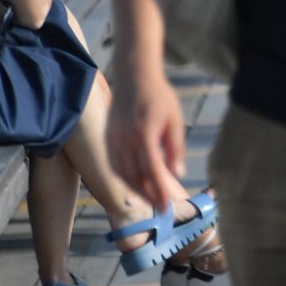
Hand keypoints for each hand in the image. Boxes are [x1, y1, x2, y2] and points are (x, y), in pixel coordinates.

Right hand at [107, 70, 185, 209]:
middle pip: (135, 176)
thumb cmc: (160, 97)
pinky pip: (113, 164)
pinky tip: (135, 184)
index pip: (152, 171)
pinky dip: (123, 178)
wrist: (134, 76)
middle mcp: (125, 139)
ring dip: (135, 190)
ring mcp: (113, 139)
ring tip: (150, 199)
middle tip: (161, 208)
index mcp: (145, 134)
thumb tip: (178, 174)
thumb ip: (176, 148)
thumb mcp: (174, 120)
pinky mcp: (107, 137)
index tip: (167, 206)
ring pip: (121, 173)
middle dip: (148, 196)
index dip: (159, 192)